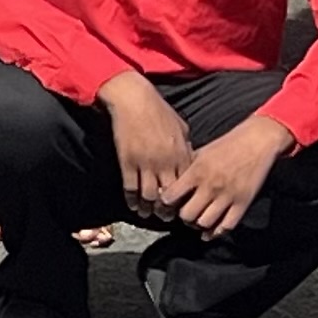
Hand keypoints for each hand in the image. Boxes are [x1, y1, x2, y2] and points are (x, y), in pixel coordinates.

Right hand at [101, 74, 192, 218]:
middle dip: (167, 210)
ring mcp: (145, 163)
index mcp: (181, 154)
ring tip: (148, 214)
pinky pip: (130, 187)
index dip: (184, 199)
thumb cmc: (159, 111)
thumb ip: (186, 146)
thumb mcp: (180, 127)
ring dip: (149, 208)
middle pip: (169, 195)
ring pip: (149, 195)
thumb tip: (190, 157)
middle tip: (165, 217)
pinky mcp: (127, 161)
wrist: (134, 100)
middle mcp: (165, 163)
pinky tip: (133, 205)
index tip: (182, 206)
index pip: (186, 186)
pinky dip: (132, 200)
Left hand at [164, 114, 292, 236]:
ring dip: (198, 225)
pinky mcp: (243, 203)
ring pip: (205, 223)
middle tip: (182, 215)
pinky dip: (216, 232)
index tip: (165, 205)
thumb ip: (186, 168)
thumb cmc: (226, 145)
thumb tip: (169, 182)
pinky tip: (209, 233)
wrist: (256, 142)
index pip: (170, 196)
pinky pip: (227, 225)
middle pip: (187, 214)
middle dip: (182, 217)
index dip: (164, 204)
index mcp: (196, 172)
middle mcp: (210, 186)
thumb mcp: (200, 152)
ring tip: (196, 222)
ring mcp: (227, 196)